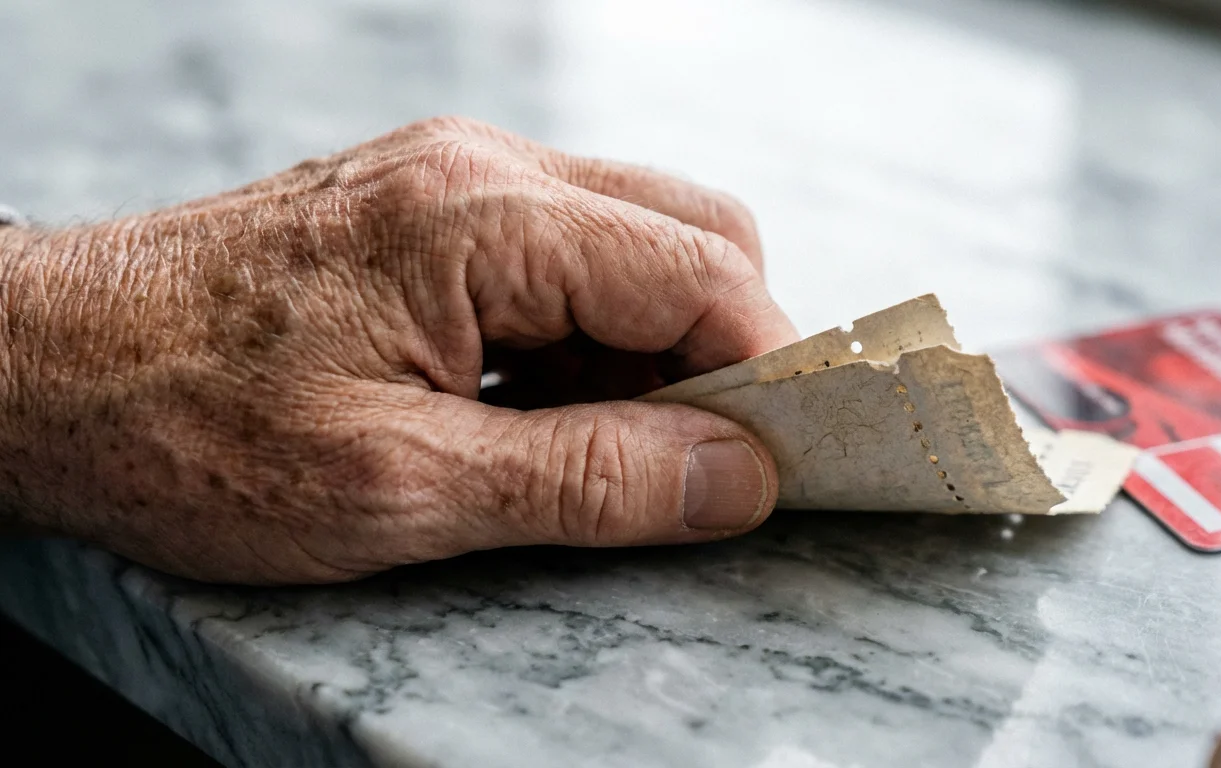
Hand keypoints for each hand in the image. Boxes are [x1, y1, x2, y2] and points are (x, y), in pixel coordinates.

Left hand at [0, 117, 798, 583]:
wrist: (35, 371)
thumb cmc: (187, 430)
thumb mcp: (397, 488)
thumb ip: (585, 479)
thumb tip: (737, 476)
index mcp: (485, 220)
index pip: (702, 270)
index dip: (768, 369)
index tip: (788, 462)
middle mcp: (483, 173)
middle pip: (688, 233)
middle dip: (719, 353)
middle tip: (690, 467)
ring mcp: (454, 184)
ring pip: (633, 244)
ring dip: (649, 355)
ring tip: (590, 457)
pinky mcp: (428, 218)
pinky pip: (562, 262)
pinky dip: (585, 345)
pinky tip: (531, 417)